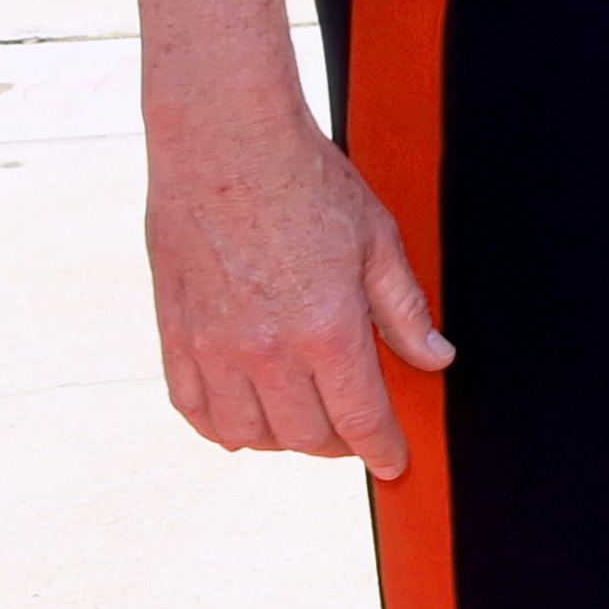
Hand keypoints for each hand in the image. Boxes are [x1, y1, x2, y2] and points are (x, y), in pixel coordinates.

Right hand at [144, 100, 448, 472]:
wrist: (225, 145)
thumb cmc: (308, 183)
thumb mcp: (378, 241)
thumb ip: (404, 311)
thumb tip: (434, 360)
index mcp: (327, 328)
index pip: (360, 419)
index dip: (382, 449)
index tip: (394, 462)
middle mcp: (266, 350)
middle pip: (307, 436)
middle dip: (340, 442)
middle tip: (355, 427)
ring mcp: (212, 348)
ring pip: (249, 435)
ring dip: (283, 438)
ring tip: (305, 418)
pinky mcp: (174, 337)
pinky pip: (195, 411)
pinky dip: (224, 425)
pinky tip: (247, 414)